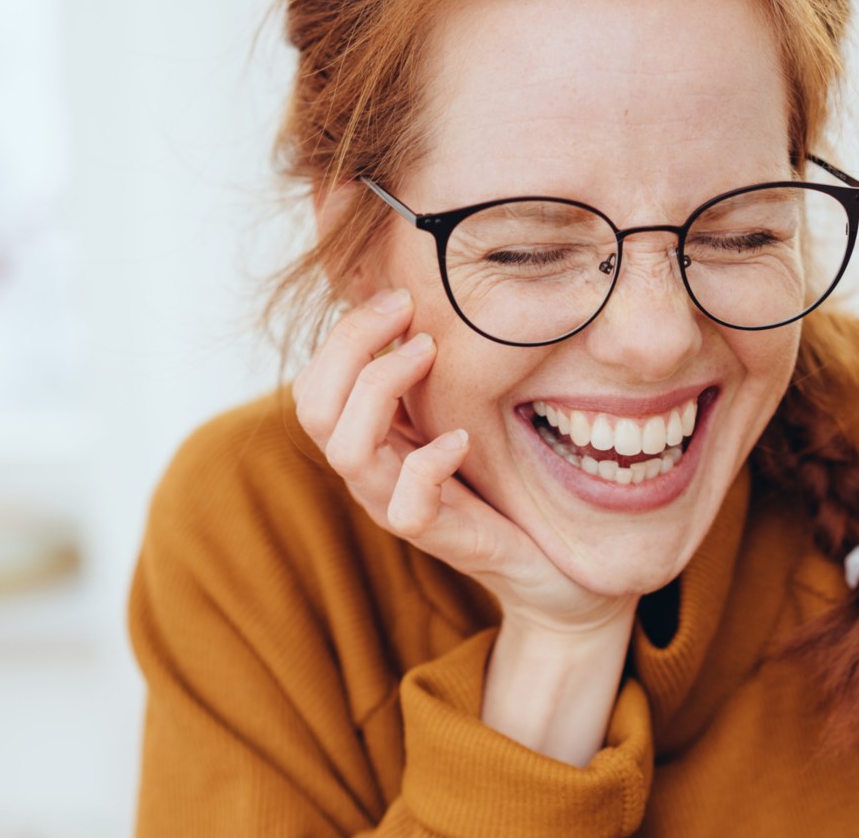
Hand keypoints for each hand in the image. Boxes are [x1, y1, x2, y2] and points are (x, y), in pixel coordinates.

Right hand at [291, 288, 634, 632]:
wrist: (545, 563)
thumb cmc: (498, 479)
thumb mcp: (452, 414)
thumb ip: (424, 375)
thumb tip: (420, 300)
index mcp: (366, 440)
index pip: (313, 386)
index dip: (344, 334)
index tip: (399, 295)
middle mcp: (369, 474)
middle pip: (314, 409)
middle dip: (352, 345)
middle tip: (407, 311)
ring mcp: (396, 506)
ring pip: (347, 451)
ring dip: (381, 387)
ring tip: (428, 353)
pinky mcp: (437, 537)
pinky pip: (407, 506)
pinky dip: (429, 463)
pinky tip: (462, 438)